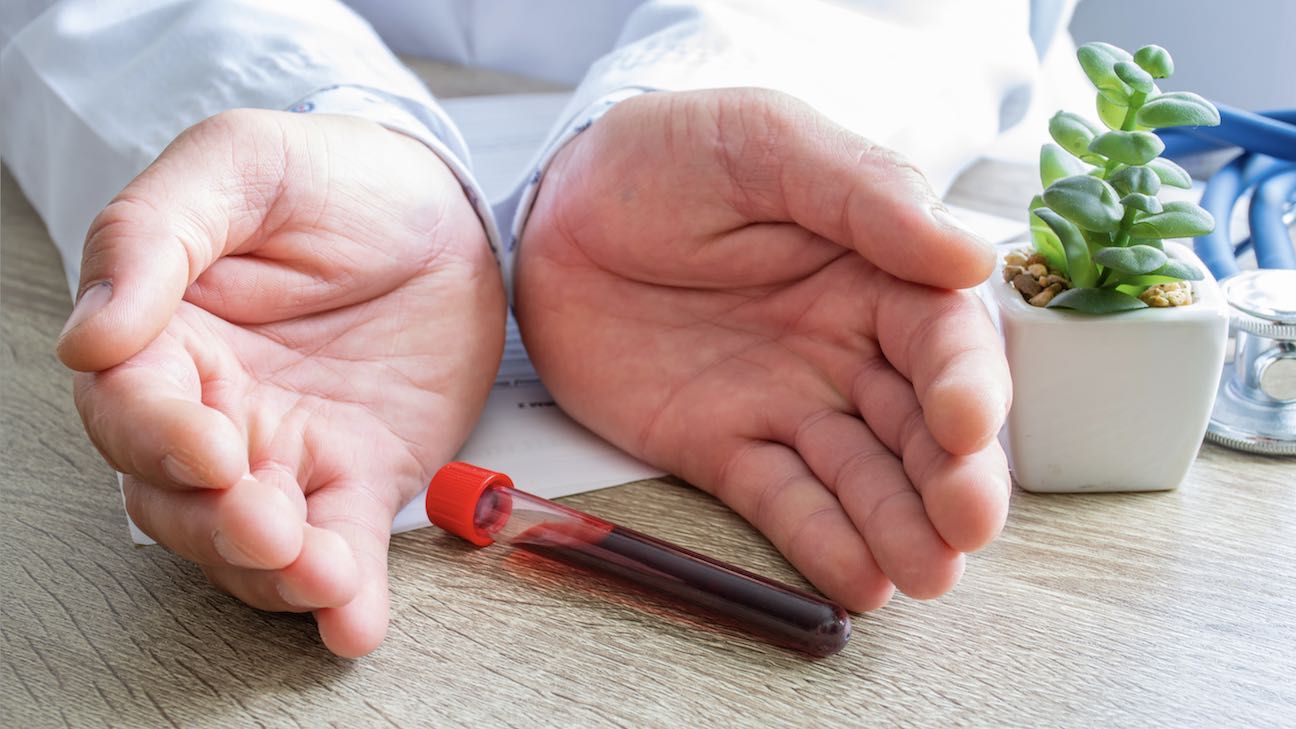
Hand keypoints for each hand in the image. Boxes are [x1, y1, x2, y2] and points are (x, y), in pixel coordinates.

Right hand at [59, 110, 504, 655]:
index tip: (211, 445)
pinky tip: (355, 621)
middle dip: (218, 524)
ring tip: (323, 576)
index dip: (159, 436)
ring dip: (280, 572)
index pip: (131, 404)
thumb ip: (152, 235)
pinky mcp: (359, 476)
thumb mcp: (237, 165)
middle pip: (178, 496)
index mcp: (167, 335)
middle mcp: (216, 407)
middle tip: (267, 527)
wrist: (439, 207)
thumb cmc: (329, 179)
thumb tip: (89, 337)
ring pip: (252, 538)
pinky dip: (348, 592)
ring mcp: (289, 450)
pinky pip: (342, 545)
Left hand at [515, 90, 1010, 609]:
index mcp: (876, 274)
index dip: (965, 383)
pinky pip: (778, 500)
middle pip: (918, 424)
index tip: (964, 422)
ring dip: (898, 526)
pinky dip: (818, 542)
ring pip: (859, 476)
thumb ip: (866, 193)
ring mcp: (784, 404)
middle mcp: (845, 350)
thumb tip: (968, 258)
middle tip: (965, 526)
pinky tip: (858, 579)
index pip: (943, 338)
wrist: (559, 206)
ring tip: (925, 573)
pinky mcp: (721, 447)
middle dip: (951, 479)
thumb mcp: (767, 143)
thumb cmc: (670, 156)